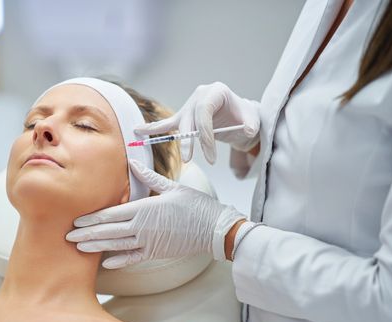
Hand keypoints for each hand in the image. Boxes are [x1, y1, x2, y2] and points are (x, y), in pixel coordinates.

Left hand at [65, 159, 245, 268]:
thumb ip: (148, 177)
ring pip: (116, 246)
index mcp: (144, 208)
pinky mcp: (156, 252)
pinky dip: (119, 261)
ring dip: (96, 247)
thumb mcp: (172, 187)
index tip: (76, 220)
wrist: (215, 229)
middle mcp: (142, 227)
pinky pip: (133, 258)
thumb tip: (132, 162)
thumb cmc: (195, 205)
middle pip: (108, 231)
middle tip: (68, 236)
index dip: (92, 218)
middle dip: (87, 234)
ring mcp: (149, 242)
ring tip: (79, 248)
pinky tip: (105, 263)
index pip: (111, 214)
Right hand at [134, 82, 260, 163]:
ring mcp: (189, 105)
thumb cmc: (245, 117)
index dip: (205, 134)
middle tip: (190, 160)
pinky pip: (167, 124)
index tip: (211, 157)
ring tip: (159, 144)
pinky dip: (153, 128)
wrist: (239, 116)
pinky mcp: (183, 116)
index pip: (205, 112)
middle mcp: (200, 95)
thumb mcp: (253, 119)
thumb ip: (252, 124)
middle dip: (189, 141)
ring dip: (177, 140)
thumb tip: (246, 129)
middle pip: (190, 118)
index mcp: (216, 91)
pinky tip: (138, 130)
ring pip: (178, 123)